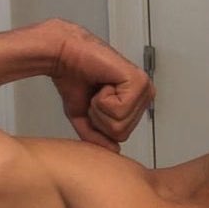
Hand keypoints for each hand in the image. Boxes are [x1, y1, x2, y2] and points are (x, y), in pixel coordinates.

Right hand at [48, 20, 153, 151]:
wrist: (63, 56)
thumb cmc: (75, 80)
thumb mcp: (85, 118)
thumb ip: (98, 137)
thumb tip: (115, 151)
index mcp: (136, 102)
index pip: (121, 136)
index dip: (99, 124)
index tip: (93, 101)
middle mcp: (145, 94)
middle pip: (122, 133)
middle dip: (99, 118)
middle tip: (94, 94)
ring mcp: (143, 87)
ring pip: (120, 124)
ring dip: (100, 108)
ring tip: (98, 88)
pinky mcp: (137, 81)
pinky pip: (119, 111)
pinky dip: (102, 100)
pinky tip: (102, 83)